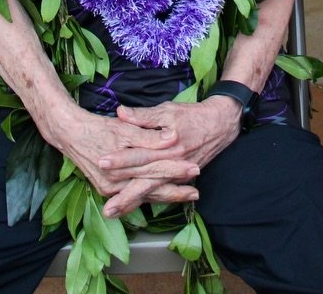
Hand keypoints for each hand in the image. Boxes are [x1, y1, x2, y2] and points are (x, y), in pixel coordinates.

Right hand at [43, 105, 201, 209]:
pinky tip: (163, 195)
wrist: (68, 133)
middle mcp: (115, 182)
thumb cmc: (97, 127)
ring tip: (187, 196)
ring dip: (165, 195)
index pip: (155, 168)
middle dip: (175, 190)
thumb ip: (147, 134)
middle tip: (196, 192)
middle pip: (151, 187)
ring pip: (143, 195)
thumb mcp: (123, 127)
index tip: (195, 168)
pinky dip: (149, 195)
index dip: (176, 169)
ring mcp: (109, 188)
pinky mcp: (106, 189)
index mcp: (122, 165)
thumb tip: (170, 137)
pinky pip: (132, 195)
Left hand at [96, 99, 242, 215]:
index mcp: (168, 147)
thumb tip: (121, 113)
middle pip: (145, 182)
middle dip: (125, 195)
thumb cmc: (192, 115)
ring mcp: (178, 175)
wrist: (221, 124)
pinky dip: (148, 201)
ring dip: (134, 203)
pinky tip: (134, 207)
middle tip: (106, 208)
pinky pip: (163, 192)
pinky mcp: (182, 179)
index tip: (101, 163)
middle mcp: (173, 165)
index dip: (120, 159)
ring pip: (153, 192)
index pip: (139, 155)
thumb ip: (144, 115)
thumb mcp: (168, 110)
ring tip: (115, 212)